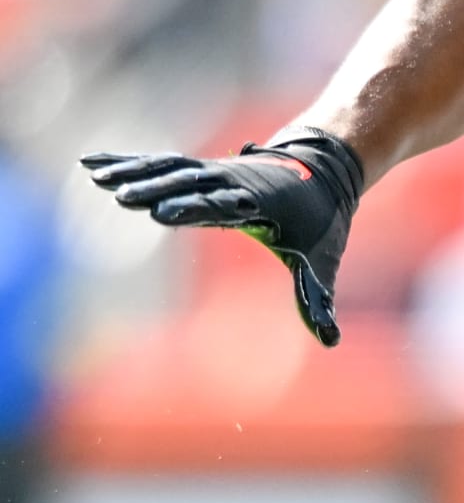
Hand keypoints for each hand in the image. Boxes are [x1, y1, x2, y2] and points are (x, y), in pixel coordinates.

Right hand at [81, 127, 364, 347]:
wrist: (325, 170)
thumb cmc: (321, 222)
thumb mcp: (322, 259)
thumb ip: (317, 297)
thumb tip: (330, 340)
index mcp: (259, 204)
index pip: (222, 207)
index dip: (193, 208)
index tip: (163, 212)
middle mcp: (232, 182)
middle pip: (189, 184)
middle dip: (157, 190)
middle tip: (122, 198)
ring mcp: (215, 171)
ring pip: (168, 170)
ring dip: (133, 173)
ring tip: (97, 179)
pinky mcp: (202, 169)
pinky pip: (161, 163)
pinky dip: (128, 163)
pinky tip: (94, 165)